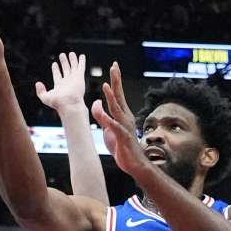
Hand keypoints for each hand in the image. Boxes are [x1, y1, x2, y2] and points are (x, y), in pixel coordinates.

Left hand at [35, 52, 87, 113]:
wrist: (69, 104)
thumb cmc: (58, 103)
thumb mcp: (45, 97)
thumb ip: (40, 91)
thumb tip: (38, 83)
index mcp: (59, 86)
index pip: (57, 75)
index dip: (56, 69)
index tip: (54, 64)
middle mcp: (67, 82)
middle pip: (65, 69)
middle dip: (64, 62)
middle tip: (62, 55)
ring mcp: (74, 79)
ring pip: (73, 67)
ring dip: (72, 60)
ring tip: (71, 53)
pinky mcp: (79, 77)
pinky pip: (81, 67)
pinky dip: (81, 61)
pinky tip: (82, 56)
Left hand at [90, 62, 149, 176]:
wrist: (135, 164)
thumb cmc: (122, 146)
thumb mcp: (108, 129)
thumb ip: (102, 116)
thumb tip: (96, 103)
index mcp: (123, 114)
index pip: (118, 94)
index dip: (115, 80)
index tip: (114, 66)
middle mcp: (126, 117)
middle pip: (120, 96)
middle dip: (116, 81)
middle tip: (114, 66)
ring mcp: (125, 127)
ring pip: (117, 109)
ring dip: (111, 97)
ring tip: (105, 85)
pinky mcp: (123, 137)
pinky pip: (115, 127)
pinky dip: (108, 119)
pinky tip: (101, 113)